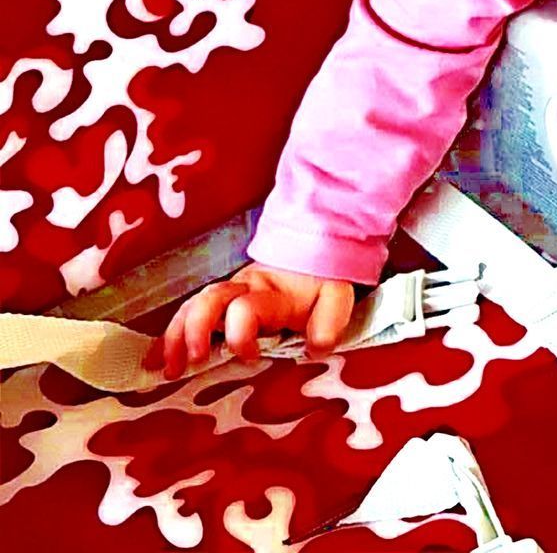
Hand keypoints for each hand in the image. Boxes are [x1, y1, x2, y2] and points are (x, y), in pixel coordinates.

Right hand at [148, 262, 354, 379]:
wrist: (312, 254)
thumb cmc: (320, 283)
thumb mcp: (336, 297)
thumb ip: (330, 321)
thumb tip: (316, 347)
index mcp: (271, 292)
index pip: (246, 308)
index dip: (241, 334)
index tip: (251, 357)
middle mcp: (243, 289)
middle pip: (210, 300)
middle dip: (196, 330)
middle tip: (196, 360)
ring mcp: (227, 295)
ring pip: (192, 307)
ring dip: (175, 337)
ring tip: (167, 369)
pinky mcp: (219, 304)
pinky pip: (187, 314)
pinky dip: (168, 337)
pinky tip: (153, 361)